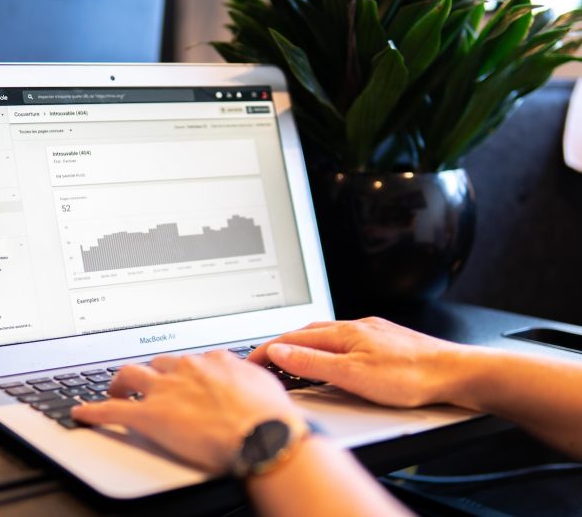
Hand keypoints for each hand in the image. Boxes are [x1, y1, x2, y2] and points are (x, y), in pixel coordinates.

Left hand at [71, 351, 303, 472]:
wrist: (263, 433)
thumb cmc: (270, 415)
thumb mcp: (265, 385)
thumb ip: (250, 379)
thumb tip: (252, 382)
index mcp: (213, 361)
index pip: (191, 360)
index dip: (184, 370)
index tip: (182, 377)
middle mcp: (187, 369)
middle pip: (158, 362)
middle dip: (150, 371)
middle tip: (146, 381)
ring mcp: (166, 390)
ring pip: (131, 374)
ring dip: (120, 381)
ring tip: (114, 388)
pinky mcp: (150, 415)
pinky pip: (113, 410)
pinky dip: (94, 410)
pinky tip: (83, 413)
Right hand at [249, 317, 468, 407]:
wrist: (455, 373)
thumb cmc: (411, 376)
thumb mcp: (354, 375)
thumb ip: (313, 363)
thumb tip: (280, 353)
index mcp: (343, 334)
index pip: (292, 339)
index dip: (267, 349)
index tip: (250, 360)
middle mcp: (354, 327)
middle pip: (306, 333)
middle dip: (281, 345)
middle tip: (264, 361)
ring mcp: (370, 333)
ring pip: (325, 336)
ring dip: (302, 346)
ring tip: (290, 360)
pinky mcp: (383, 341)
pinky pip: (342, 341)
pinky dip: (324, 349)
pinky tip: (331, 359)